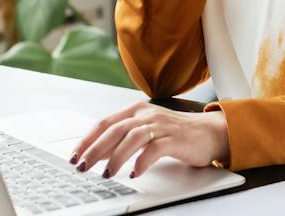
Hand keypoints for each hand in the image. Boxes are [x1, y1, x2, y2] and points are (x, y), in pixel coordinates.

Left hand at [69, 103, 228, 178]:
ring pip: (132, 137)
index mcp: (136, 110)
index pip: (105, 122)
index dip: (87, 139)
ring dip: (116, 157)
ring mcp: (161, 125)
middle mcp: (146, 114)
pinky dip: (142, 161)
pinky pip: (154, 149)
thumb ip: (123, 138)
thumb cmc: (175, 133)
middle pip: (115, 129)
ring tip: (107, 173)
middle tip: (83, 166)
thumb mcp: (145, 131)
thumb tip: (97, 153)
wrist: (209, 132)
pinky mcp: (174, 138)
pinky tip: (135, 172)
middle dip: (95, 149)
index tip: (75, 155)